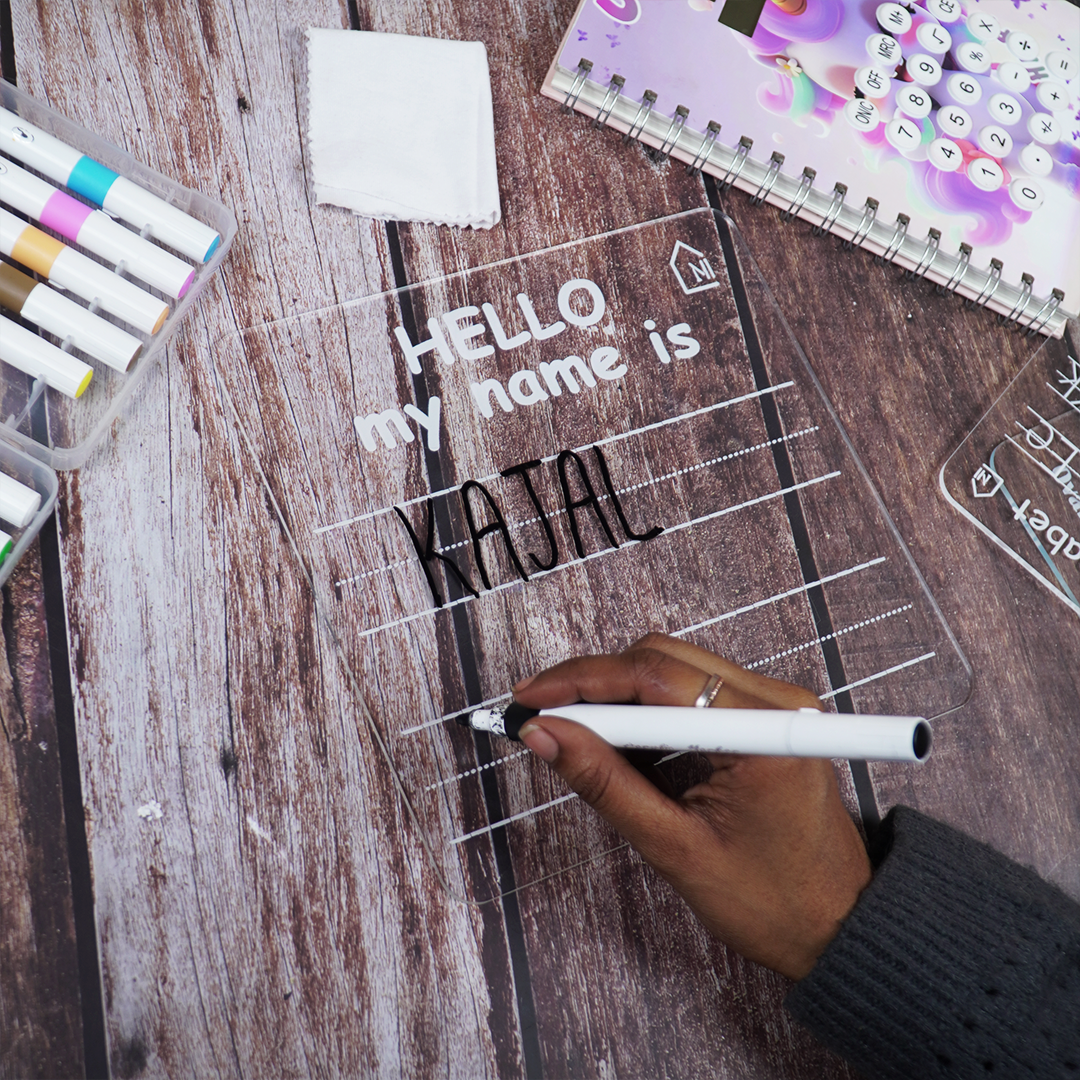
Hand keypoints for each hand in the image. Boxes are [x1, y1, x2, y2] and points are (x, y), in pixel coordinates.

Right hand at [512, 633, 871, 980]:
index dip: (581, 682)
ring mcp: (773, 703)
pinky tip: (619, 744)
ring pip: (671, 668)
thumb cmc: (775, 902)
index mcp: (762, 732)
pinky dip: (647, 710)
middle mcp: (775, 701)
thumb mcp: (676, 848)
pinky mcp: (763, 715)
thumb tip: (547, 735)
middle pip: (660, 659)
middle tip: (541, 715)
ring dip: (618, 697)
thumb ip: (606, 784)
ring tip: (574, 733)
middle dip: (593, 684)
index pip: (653, 676)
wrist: (839, 925)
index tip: (531, 698)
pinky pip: (691, 692)